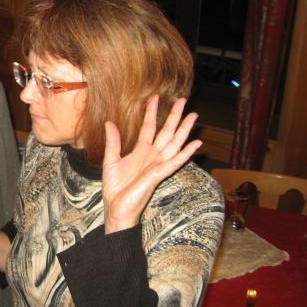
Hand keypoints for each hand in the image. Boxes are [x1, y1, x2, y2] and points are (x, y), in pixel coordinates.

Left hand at [102, 95, 200, 232]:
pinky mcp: (159, 175)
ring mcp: (158, 165)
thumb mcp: (110, 160)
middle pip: (166, 132)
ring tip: (193, 115)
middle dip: (174, 116)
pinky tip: (196, 143)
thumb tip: (109, 122)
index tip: (155, 97)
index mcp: (140, 151)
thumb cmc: (115, 188)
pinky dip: (186, 152)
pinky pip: (175, 161)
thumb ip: (113, 142)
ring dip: (184, 130)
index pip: (149, 127)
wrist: (117, 208)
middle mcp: (152, 156)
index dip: (151, 112)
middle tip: (183, 100)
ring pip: (174, 143)